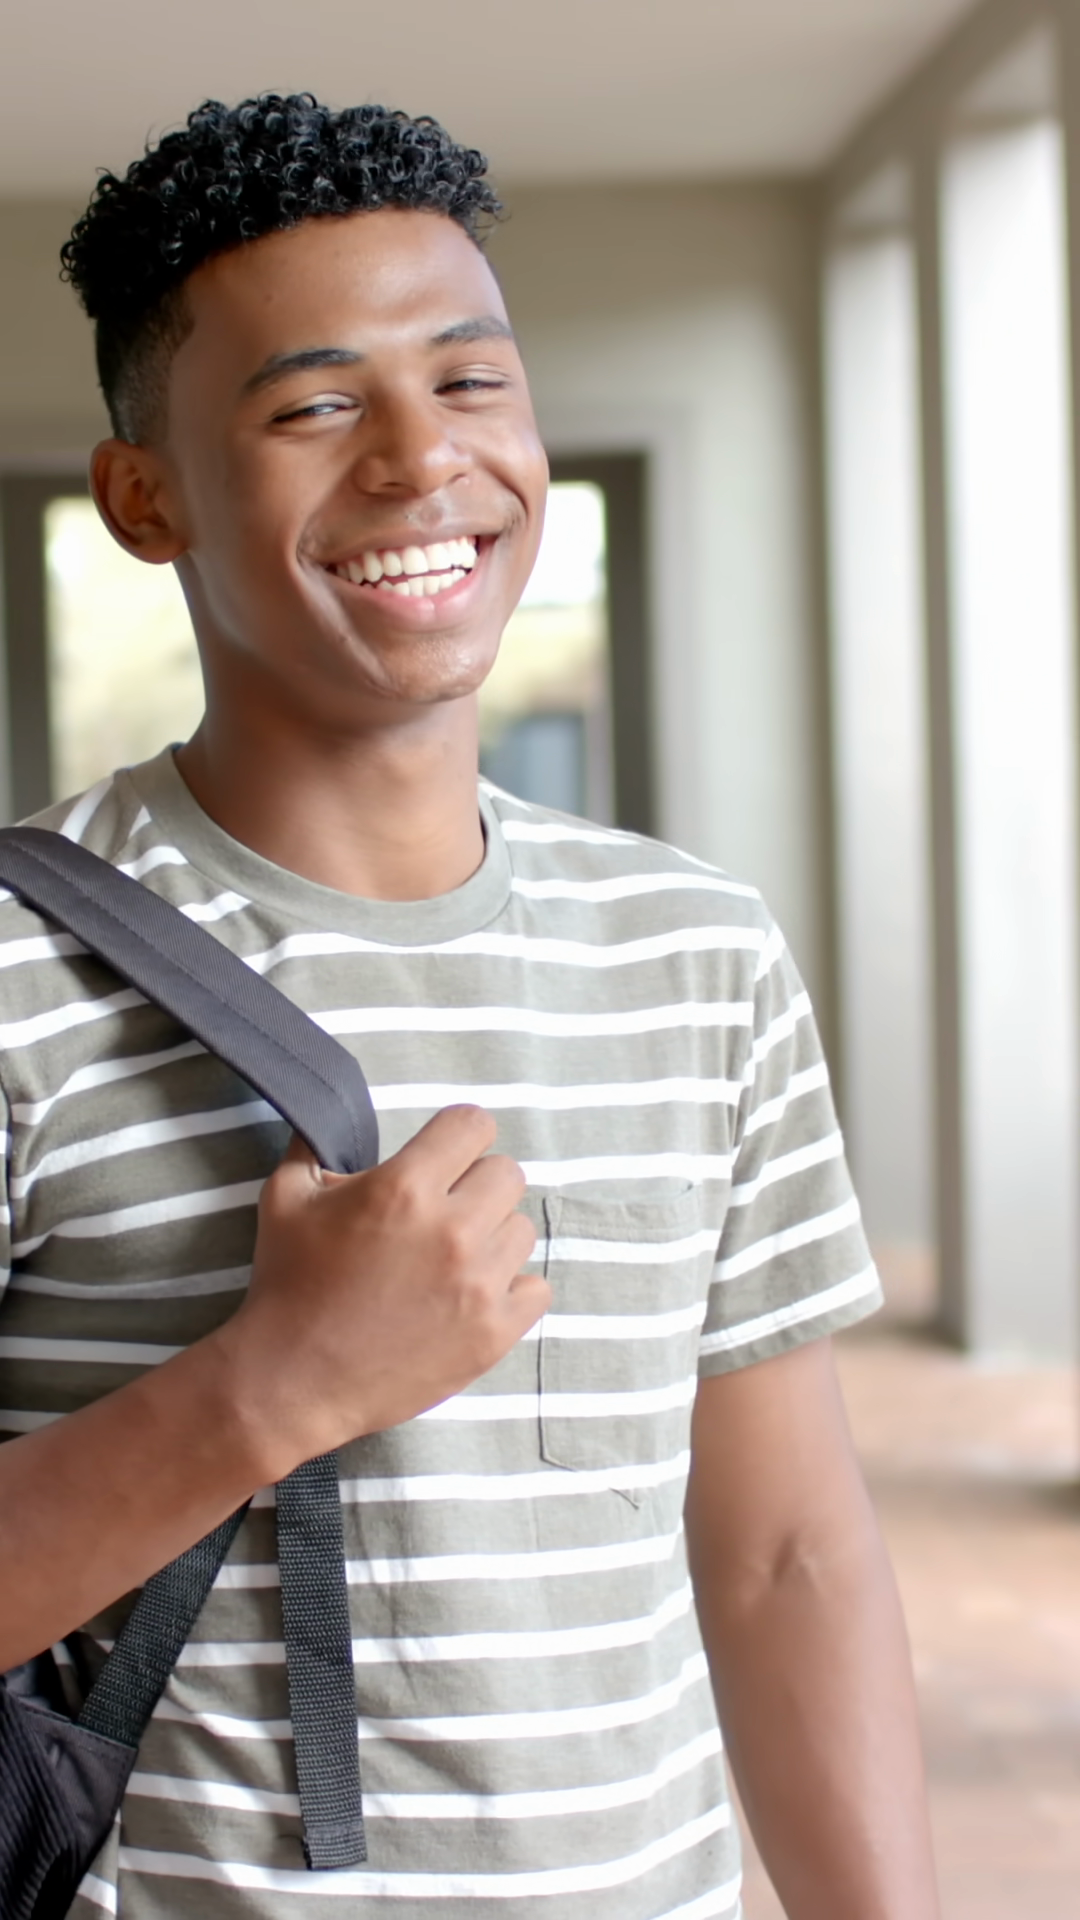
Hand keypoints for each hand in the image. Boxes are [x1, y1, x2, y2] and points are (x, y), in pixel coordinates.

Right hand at [217, 1105, 545, 1473]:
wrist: (291, 1381)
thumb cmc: (287, 1284)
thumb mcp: (284, 1197)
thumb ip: (315, 1146)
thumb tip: (331, 1120)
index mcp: (404, 1188)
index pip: (474, 1125)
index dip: (457, 1136)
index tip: (444, 1157)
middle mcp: (451, 1231)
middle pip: (507, 1174)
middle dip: (475, 1185)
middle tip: (443, 1212)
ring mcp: (478, 1285)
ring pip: (521, 1230)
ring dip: (492, 1237)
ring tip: (451, 1260)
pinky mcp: (493, 1334)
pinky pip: (537, 1289)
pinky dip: (512, 1290)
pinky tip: (472, 1296)